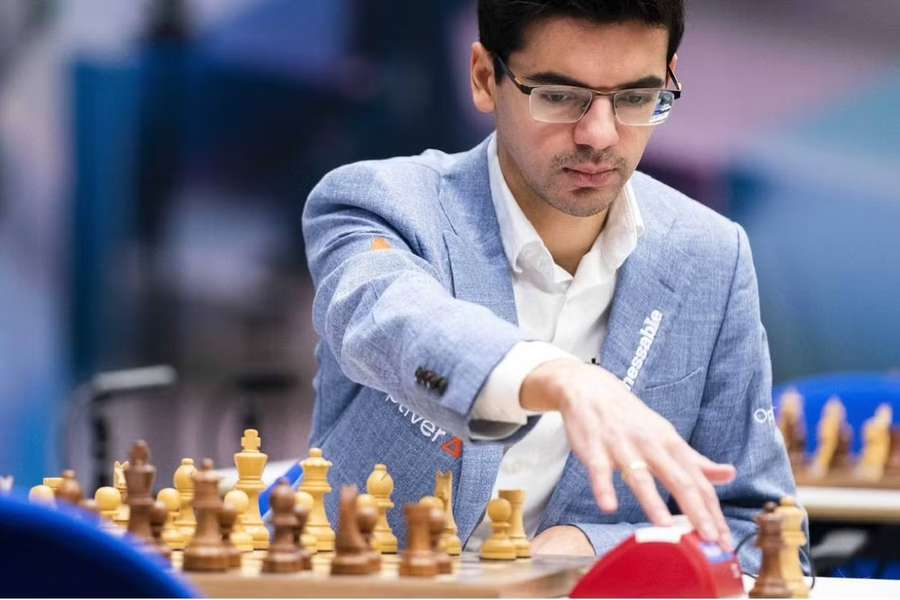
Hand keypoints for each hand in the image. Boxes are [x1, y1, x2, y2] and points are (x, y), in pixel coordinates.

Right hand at [521, 358, 735, 549]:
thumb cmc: (631, 418)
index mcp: (671, 444)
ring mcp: (623, 447)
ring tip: (666, 527)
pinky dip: (604, 488)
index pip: (699, 482)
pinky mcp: (596, 449)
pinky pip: (600, 471)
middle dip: (696, 511)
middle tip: (710, 539)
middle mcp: (651, 445)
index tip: (725, 540)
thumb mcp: (666, 436)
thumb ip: (695, 460)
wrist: (592, 389)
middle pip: (679, 480)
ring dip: (653, 502)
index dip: (714, 512)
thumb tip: (730, 474)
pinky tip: (609, 506)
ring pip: (640, 476)